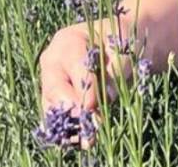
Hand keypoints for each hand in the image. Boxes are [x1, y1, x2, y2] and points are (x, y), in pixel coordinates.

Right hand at [38, 17, 134, 147]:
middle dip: (74, 109)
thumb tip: (106, 96)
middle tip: (88, 125)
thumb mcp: (126, 46)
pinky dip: (69, 126)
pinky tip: (82, 138)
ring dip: (70, 123)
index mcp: (68, 40)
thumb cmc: (126, 40)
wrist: (124, 41)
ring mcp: (51, 79)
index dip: (85, 89)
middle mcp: (53, 61)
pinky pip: (56, 114)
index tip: (92, 107)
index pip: (75, 68)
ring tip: (87, 137)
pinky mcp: (55, 96)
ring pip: (53, 105)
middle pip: (57, 89)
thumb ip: (117, 67)